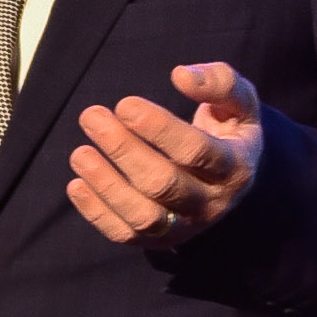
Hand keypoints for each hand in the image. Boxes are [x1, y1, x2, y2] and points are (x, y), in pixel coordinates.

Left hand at [68, 63, 263, 248]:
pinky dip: (97, 213)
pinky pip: (125, 234)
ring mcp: (185, 226)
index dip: (158, 127)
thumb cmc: (228, 130)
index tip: (124, 104)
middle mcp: (212, 203)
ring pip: (143, 216)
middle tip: (91, 116)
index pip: (195, 151)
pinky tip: (76, 185)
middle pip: (163, 184)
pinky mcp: (159, 241)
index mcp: (234, 167)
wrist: (232, 180)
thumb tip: (180, 75)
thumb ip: (218, 82)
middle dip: (123, 149)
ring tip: (79, 153)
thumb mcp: (239, 101)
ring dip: (106, 185)